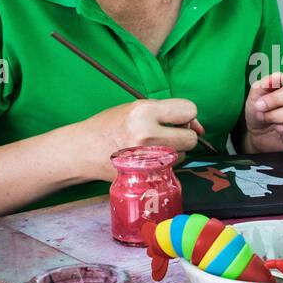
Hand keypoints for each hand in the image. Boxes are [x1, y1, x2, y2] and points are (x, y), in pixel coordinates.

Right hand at [69, 98, 204, 180]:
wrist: (84, 149)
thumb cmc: (110, 125)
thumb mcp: (136, 107)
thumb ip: (168, 112)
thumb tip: (199, 128)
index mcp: (144, 112)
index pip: (189, 110)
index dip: (186, 114)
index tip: (177, 118)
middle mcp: (147, 135)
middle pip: (191, 137)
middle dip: (184, 134)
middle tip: (167, 133)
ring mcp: (147, 158)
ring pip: (183, 154)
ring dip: (175, 149)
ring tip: (152, 145)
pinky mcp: (146, 175)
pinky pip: (171, 167)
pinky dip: (166, 162)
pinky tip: (149, 157)